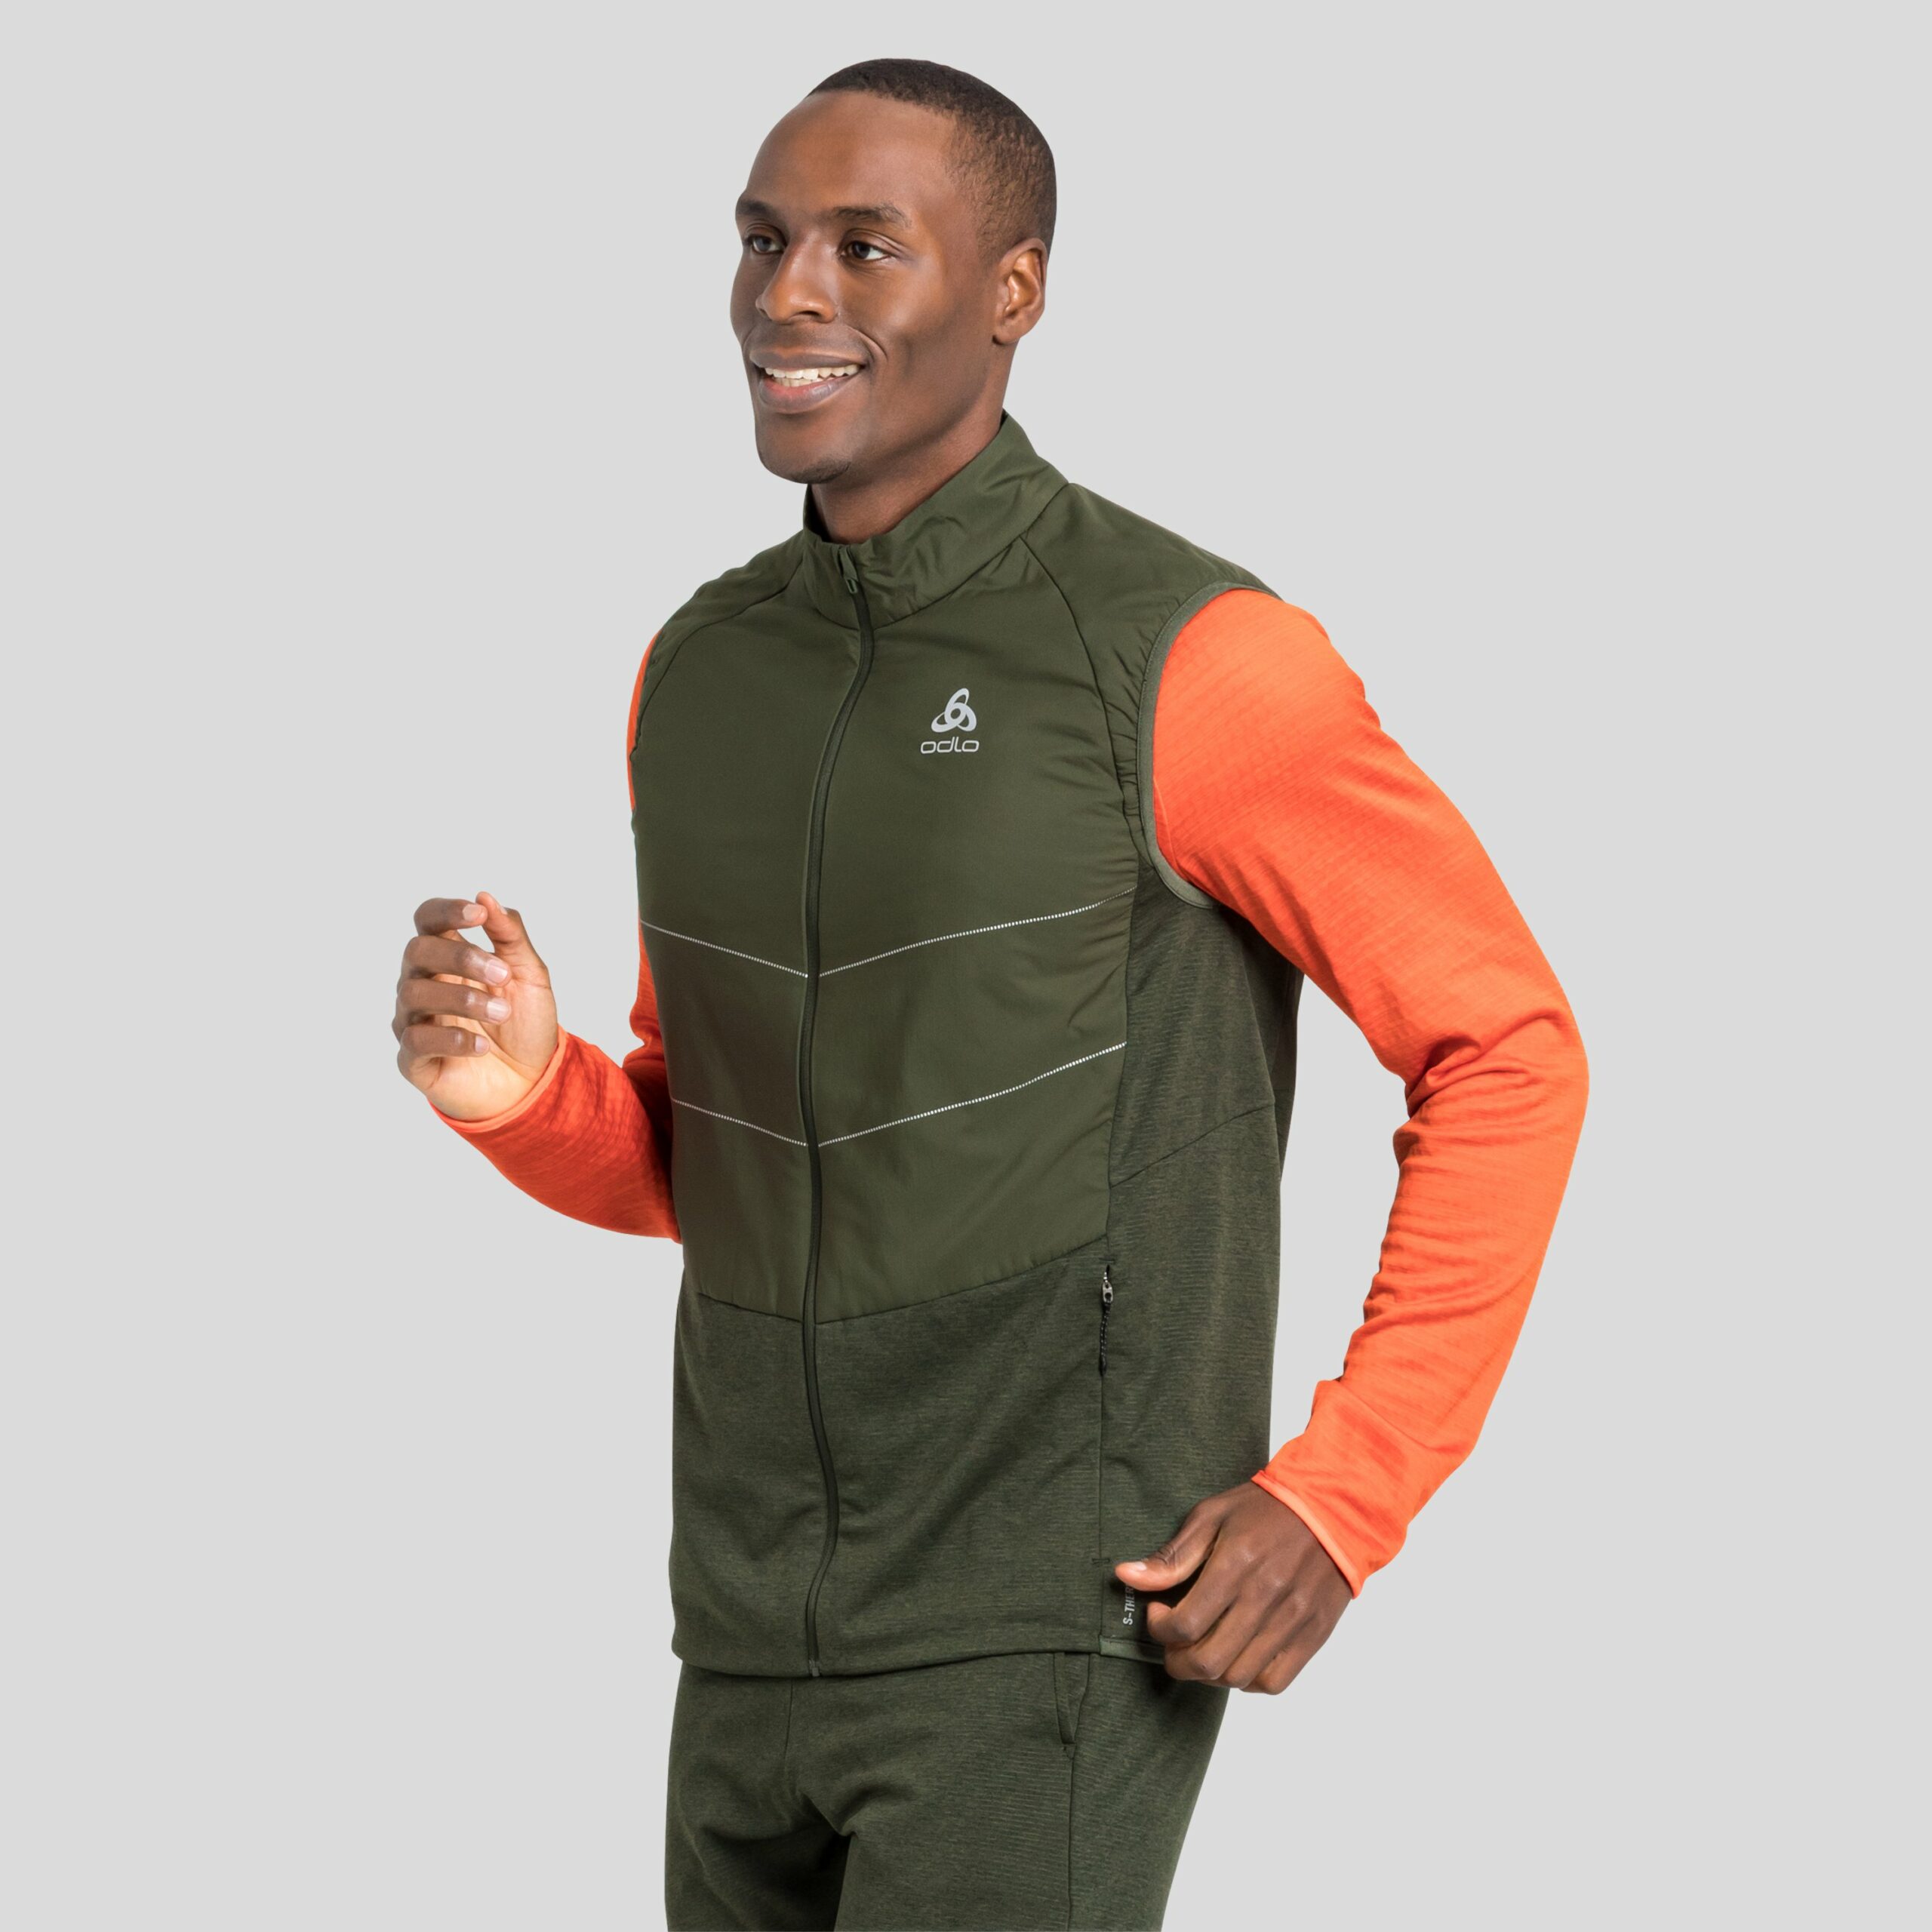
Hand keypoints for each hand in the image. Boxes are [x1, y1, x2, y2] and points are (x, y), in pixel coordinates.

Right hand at [393, 891, 558, 1119]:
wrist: (531, 1083)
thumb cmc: (524, 1024)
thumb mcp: (530, 975)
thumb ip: (510, 935)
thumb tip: (487, 897)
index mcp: (449, 957)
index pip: (428, 920)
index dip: (446, 910)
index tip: (478, 914)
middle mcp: (424, 983)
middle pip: (418, 951)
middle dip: (461, 956)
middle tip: (502, 975)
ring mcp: (415, 1021)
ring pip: (413, 994)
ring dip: (462, 998)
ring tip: (501, 1012)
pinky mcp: (413, 1060)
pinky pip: (416, 1041)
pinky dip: (451, 1039)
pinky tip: (482, 1045)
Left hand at [1115, 1482, 1351, 1693]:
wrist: (1333, 1510)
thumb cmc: (1266, 1510)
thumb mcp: (1212, 1516)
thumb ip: (1172, 1555)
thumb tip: (1126, 1575)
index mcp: (1236, 1564)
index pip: (1185, 1624)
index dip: (1159, 1629)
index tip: (1158, 1613)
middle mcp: (1265, 1597)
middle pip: (1208, 1661)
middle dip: (1177, 1661)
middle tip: (1173, 1643)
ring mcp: (1292, 1621)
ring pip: (1238, 1677)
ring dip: (1210, 1673)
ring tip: (1203, 1648)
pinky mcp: (1313, 1636)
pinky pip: (1273, 1682)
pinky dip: (1247, 1681)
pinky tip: (1237, 1657)